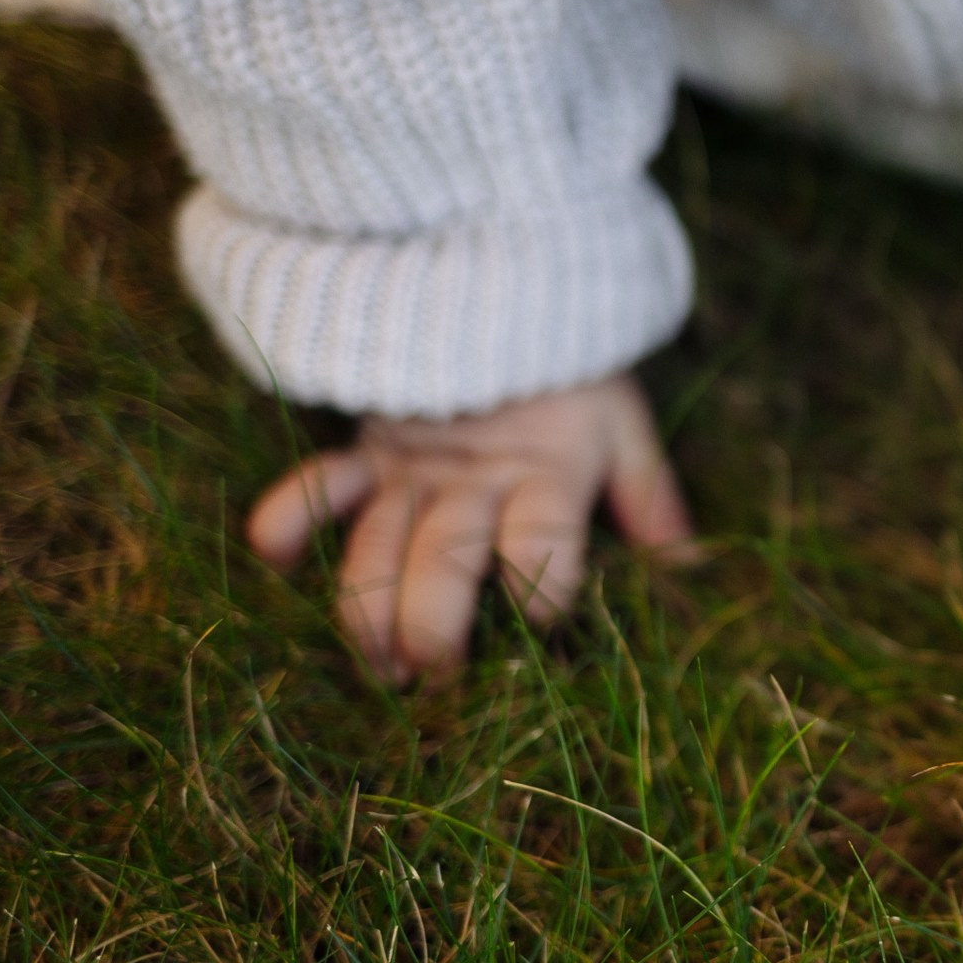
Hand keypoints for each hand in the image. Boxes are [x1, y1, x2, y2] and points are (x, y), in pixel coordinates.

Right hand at [246, 375, 694, 684]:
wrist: (502, 285)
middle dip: (436, 627)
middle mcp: (474, 479)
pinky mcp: (367, 453)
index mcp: (546, 473)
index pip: (540, 540)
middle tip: (437, 676)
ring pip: (377, 547)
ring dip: (369, 611)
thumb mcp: (623, 426)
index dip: (543, 584)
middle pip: (445, 561)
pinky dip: (289, 514)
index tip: (542, 619)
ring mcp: (412, 469)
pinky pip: (319, 482)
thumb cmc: (571, 375)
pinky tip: (270, 556)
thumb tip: (691, 569)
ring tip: (381, 669)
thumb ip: (650, 495)